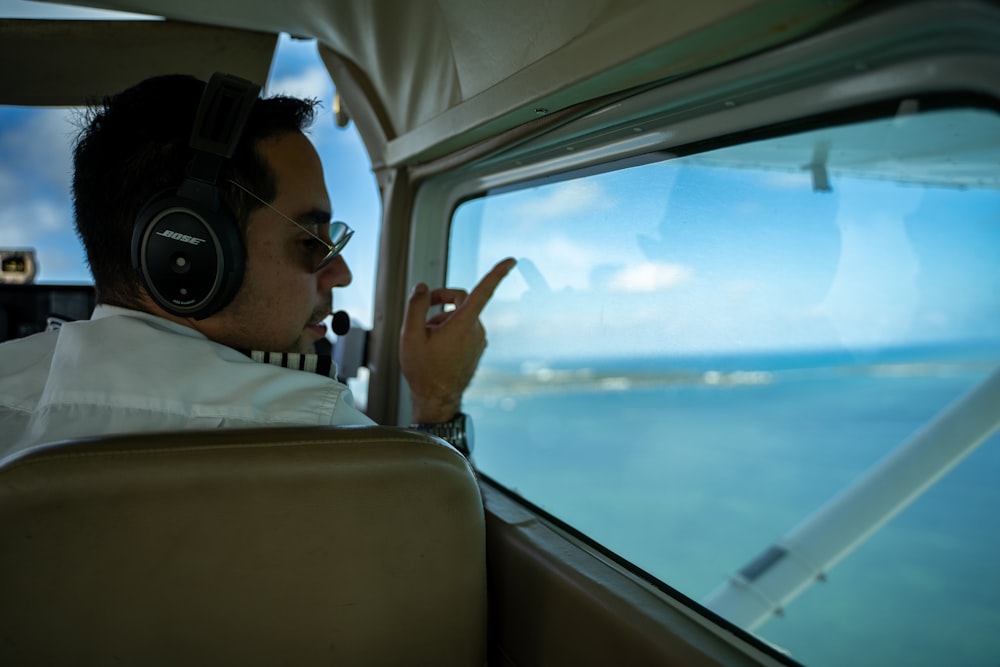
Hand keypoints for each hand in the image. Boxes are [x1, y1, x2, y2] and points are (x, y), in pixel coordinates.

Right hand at [400, 258, 516, 422]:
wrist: (436, 398)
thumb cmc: (423, 370)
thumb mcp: (410, 336)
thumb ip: (416, 306)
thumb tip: (422, 287)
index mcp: (464, 324)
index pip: (484, 291)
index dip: (498, 273)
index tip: (512, 260)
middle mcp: (477, 331)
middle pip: (461, 300)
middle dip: (441, 301)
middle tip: (422, 309)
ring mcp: (479, 340)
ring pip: (460, 315)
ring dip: (442, 319)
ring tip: (426, 337)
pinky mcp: (477, 347)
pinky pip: (464, 328)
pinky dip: (450, 329)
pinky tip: (435, 345)